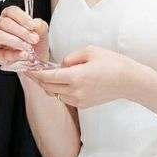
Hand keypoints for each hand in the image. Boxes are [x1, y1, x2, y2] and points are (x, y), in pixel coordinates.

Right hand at [0, 6, 49, 66]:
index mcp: (9, 17)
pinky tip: (23, 54)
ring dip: (15, 41)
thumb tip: (35, 25)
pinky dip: (14, 54)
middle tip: (33, 39)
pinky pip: (2, 53)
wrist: (36, 58)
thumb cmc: (34, 43)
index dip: (22, 17)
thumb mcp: (41, 31)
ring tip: (28, 47)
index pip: (10, 11)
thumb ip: (39, 25)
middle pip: (5, 23)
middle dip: (21, 31)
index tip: (32, 26)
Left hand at [26, 46, 156, 108]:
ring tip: (50, 74)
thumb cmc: (112, 63)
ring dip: (50, 85)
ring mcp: (79, 100)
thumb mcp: (90, 51)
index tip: (26, 69)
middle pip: (47, 87)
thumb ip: (70, 57)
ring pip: (55, 94)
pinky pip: (65, 98)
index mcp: (75, 77)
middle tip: (33, 70)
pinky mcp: (84, 105)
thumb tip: (61, 64)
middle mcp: (75, 91)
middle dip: (39, 79)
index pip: (47, 76)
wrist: (130, 81)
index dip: (34, 73)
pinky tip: (64, 82)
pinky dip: (60, 91)